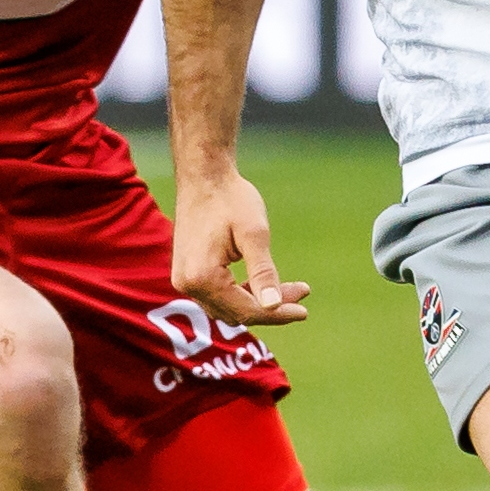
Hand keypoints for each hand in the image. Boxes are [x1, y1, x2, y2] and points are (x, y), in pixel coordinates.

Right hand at [171, 168, 310, 328]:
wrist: (204, 177)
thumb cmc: (230, 199)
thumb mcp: (254, 234)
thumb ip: (263, 272)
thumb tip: (273, 306)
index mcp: (202, 277)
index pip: (246, 309)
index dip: (278, 314)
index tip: (304, 311)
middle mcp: (188, 284)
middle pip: (238, 312)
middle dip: (271, 308)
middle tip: (302, 291)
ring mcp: (185, 280)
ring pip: (228, 307)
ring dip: (258, 303)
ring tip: (290, 288)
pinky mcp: (188, 274)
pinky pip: (218, 297)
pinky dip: (242, 294)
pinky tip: (263, 284)